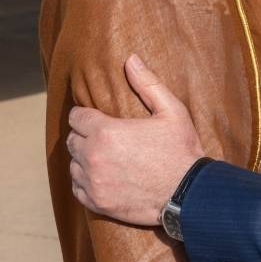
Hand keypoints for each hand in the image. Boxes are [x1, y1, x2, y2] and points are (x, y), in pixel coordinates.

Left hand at [67, 54, 205, 225]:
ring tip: (105, 157)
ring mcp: (92, 182)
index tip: (98, 118)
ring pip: (73, 164)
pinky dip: (86, 181)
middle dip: (85, 136)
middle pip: (72, 140)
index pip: (76, 117)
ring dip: (84, 159)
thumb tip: (130, 59)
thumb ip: (148, 84)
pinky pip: (77, 188)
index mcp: (106, 131)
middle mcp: (93, 156)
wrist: (188, 193)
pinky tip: (104, 177)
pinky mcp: (96, 202)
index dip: (87, 115)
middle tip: (105, 137)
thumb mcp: (172, 111)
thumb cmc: (181, 149)